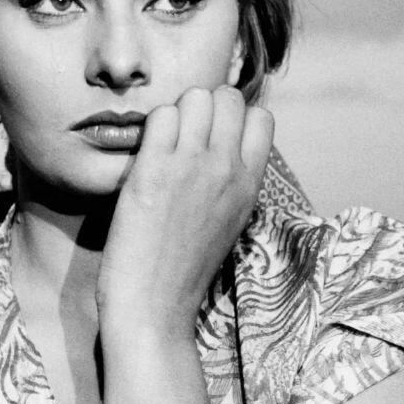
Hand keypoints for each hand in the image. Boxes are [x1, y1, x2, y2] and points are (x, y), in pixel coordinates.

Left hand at [96, 85, 272, 344]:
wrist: (153, 308)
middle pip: (226, 96)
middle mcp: (228, 169)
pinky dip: (149, 129)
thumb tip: (223, 145)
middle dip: (203, 106)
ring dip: (175, 113)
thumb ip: (231, 181)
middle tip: (181, 138)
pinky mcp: (154, 171)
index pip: (261, 116)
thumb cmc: (182, 269)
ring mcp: (192, 167)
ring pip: (194, 96)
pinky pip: (160, 116)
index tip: (211, 138)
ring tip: (161, 146)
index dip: (232, 118)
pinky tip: (142, 158)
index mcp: (251, 184)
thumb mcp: (227, 220)